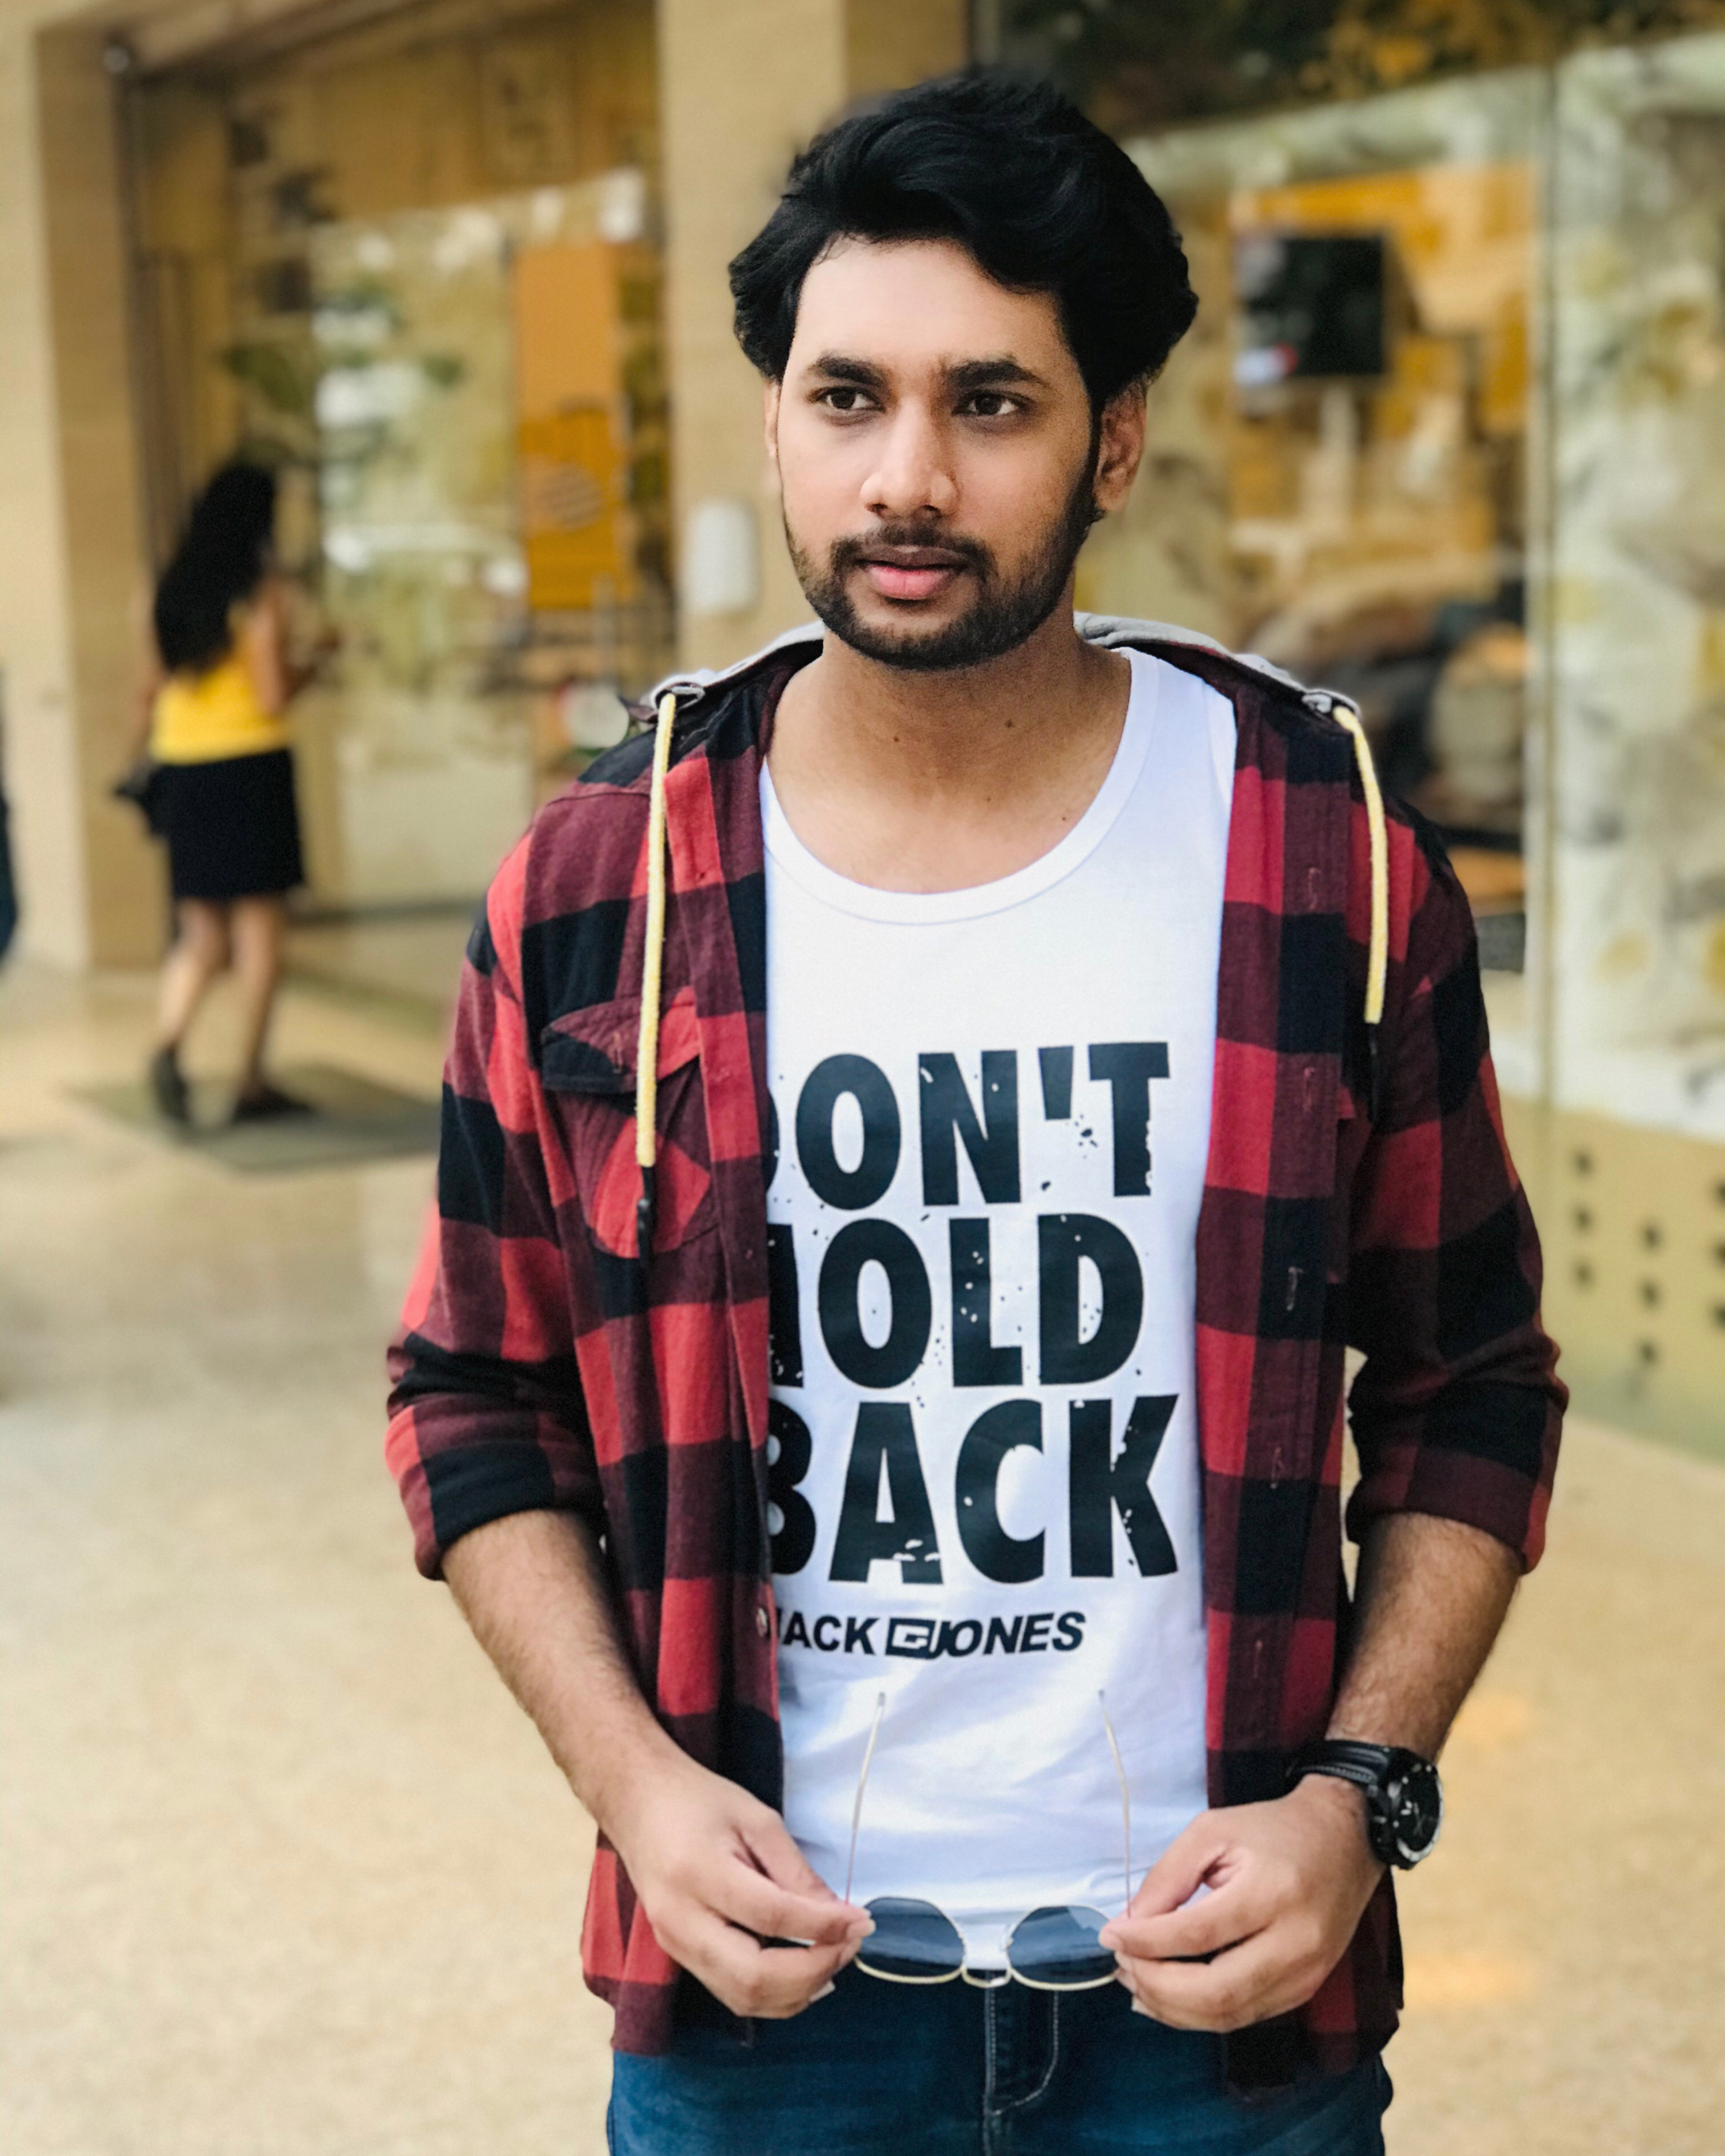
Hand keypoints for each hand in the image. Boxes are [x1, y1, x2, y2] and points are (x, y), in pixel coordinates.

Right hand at [609, 1752, 871, 2018]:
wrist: (637, 1800)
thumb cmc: (699, 1799)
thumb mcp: (757, 1818)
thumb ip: (795, 1871)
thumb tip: (838, 1918)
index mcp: (699, 1873)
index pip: (772, 1917)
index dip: (823, 1926)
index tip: (862, 1920)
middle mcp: (681, 1920)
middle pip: (753, 1977)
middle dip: (813, 1971)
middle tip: (850, 1945)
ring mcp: (673, 1945)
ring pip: (742, 1998)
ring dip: (798, 1991)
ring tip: (833, 1958)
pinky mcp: (677, 1956)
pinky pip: (730, 1992)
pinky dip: (774, 1994)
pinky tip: (802, 1973)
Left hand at [1099, 1777, 1382, 2031]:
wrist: (1345, 1839)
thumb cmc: (1273, 1829)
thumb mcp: (1212, 1830)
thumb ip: (1169, 1877)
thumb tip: (1130, 1925)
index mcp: (1271, 1893)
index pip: (1197, 1934)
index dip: (1146, 1942)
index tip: (1110, 1935)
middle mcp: (1294, 1943)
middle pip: (1214, 1990)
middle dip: (1156, 1985)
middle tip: (1120, 1966)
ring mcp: (1305, 1974)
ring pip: (1229, 2014)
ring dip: (1173, 2009)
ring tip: (1135, 1985)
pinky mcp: (1306, 1989)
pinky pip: (1246, 2016)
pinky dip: (1202, 2014)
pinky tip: (1171, 1999)